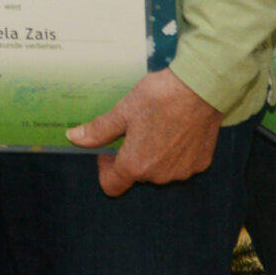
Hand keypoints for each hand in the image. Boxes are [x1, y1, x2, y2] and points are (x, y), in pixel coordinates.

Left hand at [65, 68, 220, 196]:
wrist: (202, 88)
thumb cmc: (159, 97)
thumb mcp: (123, 111)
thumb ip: (99, 130)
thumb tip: (74, 138)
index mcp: (136, 165)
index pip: (111, 186)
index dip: (105, 170)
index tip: (109, 150)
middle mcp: (160, 176)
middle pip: (137, 175)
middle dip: (132, 156)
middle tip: (135, 129)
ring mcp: (182, 171)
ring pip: (160, 170)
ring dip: (154, 155)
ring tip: (157, 125)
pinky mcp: (201, 163)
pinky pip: (181, 164)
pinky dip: (175, 152)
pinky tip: (177, 128)